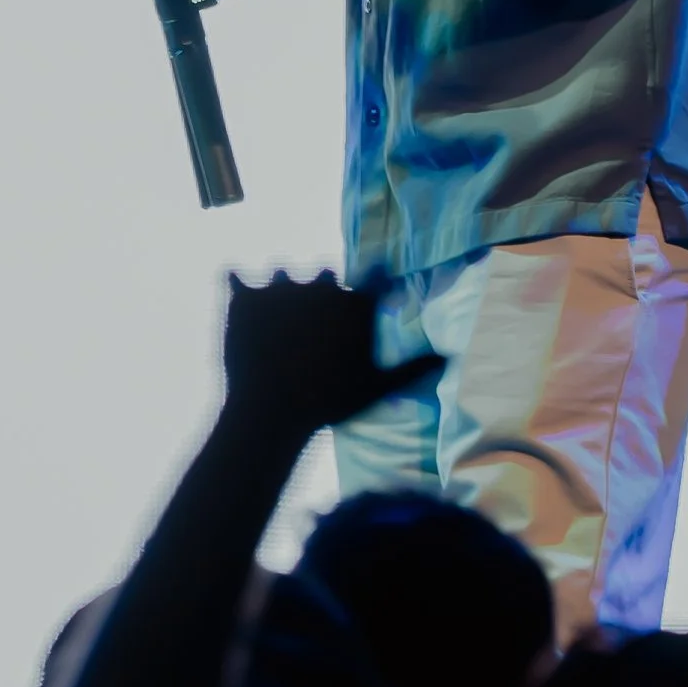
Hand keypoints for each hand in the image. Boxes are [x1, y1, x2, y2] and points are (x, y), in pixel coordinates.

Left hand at [221, 273, 441, 435]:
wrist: (272, 411)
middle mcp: (321, 284)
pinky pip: (236, 278)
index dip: (367, 288)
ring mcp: (280, 287)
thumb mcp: (378, 387)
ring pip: (281, 275)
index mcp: (355, 301)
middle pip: (324, 275)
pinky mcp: (245, 296)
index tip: (355, 309)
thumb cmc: (329, 401)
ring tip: (273, 325)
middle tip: (308, 332)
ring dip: (279, 292)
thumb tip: (451, 357)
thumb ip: (414, 367)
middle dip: (318, 295)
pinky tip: (238, 298)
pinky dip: (236, 286)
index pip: (372, 277)